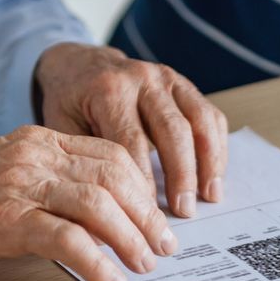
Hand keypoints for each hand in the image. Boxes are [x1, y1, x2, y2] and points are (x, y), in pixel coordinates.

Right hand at [0, 126, 178, 280]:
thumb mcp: (8, 172)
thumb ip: (51, 180)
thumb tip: (100, 211)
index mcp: (38, 139)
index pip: (110, 152)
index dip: (143, 186)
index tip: (157, 217)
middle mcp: (35, 154)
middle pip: (114, 175)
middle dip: (147, 215)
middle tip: (162, 246)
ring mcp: (21, 185)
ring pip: (98, 204)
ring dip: (130, 239)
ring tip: (142, 265)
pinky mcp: (7, 220)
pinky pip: (68, 239)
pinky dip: (97, 263)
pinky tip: (109, 280)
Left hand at [35, 42, 227, 217]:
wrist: (78, 64)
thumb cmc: (68, 103)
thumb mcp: (61, 128)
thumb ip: (81, 163)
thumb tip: (98, 214)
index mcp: (108, 91)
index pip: (132, 142)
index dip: (144, 182)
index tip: (150, 215)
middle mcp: (141, 79)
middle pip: (172, 130)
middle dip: (182, 174)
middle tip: (185, 212)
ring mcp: (165, 78)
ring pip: (198, 120)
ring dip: (209, 161)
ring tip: (211, 196)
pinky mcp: (182, 83)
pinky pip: (209, 113)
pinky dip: (217, 145)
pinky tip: (215, 174)